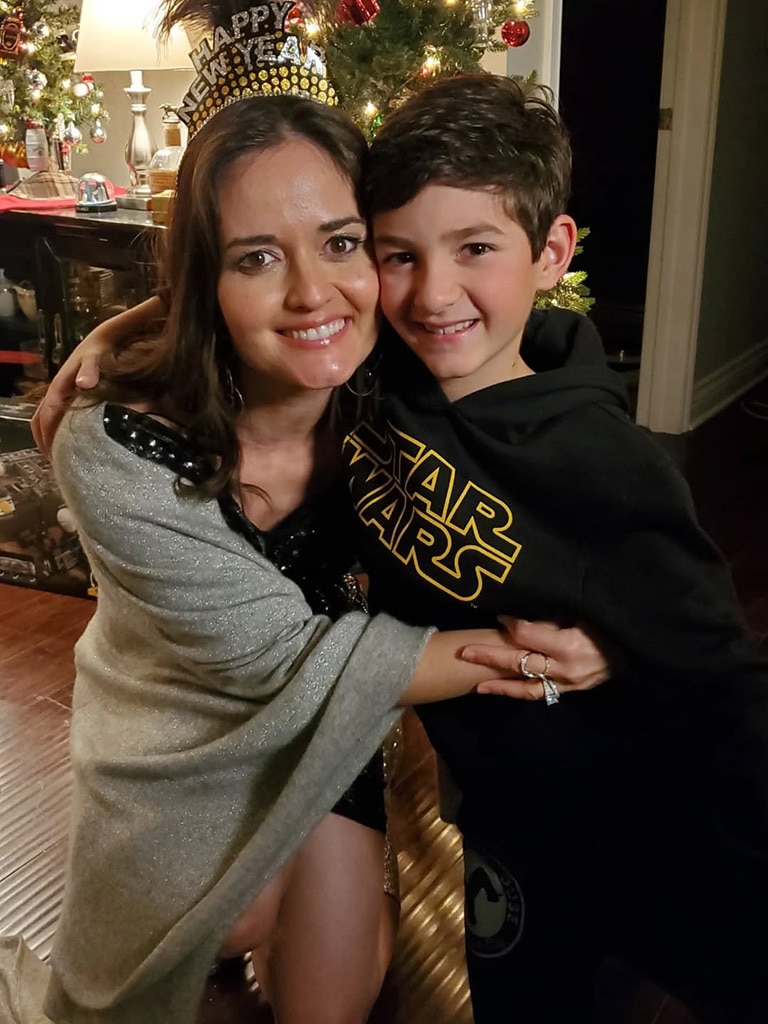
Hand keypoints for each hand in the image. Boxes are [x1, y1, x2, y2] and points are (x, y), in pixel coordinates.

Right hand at [31, 333, 103, 455]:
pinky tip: (71, 438)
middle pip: (40, 419)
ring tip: (59, 454)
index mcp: (59, 388)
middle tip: (54, 461)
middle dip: (43, 439)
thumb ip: (90, 370)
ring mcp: (62, 392)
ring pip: (46, 417)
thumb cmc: (99, 350)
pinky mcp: (69, 393)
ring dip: (48, 434)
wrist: (103, 338)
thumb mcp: (95, 358)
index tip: (52, 456)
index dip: (47, 436)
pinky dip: (56, 427)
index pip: (47, 417)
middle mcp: (56, 391)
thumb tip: (82, 384)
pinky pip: (56, 413)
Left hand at [461, 617, 612, 700]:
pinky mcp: (572, 691)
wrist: (638, 647)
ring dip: (500, 686)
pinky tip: (504, 690)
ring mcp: (569, 684)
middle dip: (489, 657)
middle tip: (465, 652)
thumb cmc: (610, 623)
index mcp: (568, 645)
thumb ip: (552, 618)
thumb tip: (520, 614)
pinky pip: (542, 694)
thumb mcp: (583, 612)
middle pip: (519, 663)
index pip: (526, 634)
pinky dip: (521, 692)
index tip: (500, 614)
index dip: (510, 623)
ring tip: (477, 686)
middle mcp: (565, 668)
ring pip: (527, 688)